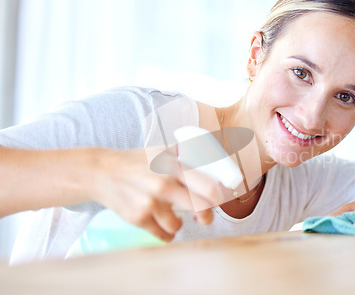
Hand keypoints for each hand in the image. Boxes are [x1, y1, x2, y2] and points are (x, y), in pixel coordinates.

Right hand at [81, 147, 224, 241]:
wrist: (101, 172)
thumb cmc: (137, 162)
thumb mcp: (162, 152)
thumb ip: (187, 156)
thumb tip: (215, 158)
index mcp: (174, 166)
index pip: (209, 187)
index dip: (220, 196)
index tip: (221, 199)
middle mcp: (164, 185)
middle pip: (201, 208)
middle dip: (206, 216)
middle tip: (204, 216)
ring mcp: (150, 203)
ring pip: (179, 225)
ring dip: (180, 224)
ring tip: (175, 216)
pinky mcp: (137, 218)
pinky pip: (163, 235)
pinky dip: (167, 233)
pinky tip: (164, 224)